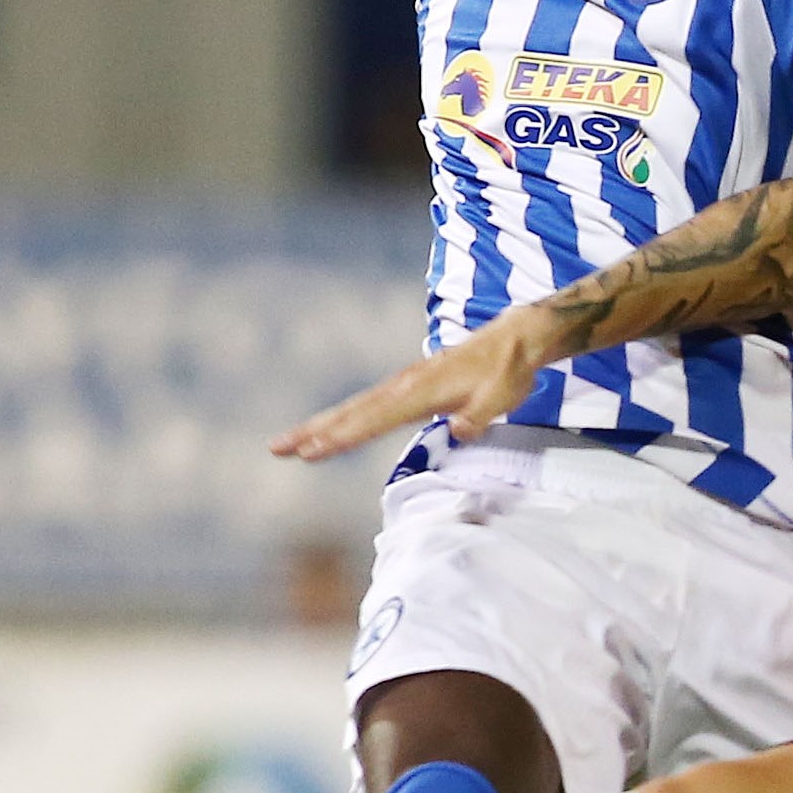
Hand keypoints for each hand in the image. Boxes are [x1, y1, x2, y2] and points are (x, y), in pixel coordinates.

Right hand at [271, 310, 548, 461]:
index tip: (312, 452)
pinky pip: (369, 405)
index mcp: (422, 391)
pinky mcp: (409, 385)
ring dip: (321, 425)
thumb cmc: (508, 372)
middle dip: (313, 432)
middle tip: (277, 448)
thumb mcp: (501, 398)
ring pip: (355, 408)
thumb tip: (459, 431)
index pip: (374, 420)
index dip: (343, 438)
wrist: (515, 339)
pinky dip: (345, 418)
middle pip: (351, 413)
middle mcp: (405, 386)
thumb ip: (477, 417)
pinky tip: (330, 430)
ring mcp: (404, 384)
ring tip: (289, 444)